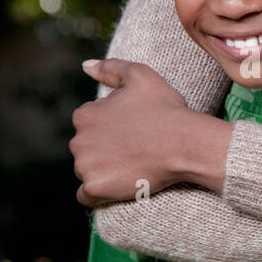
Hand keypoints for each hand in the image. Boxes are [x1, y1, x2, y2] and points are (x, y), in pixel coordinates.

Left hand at [69, 58, 188, 205]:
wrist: (183, 143)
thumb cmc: (164, 108)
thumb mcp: (140, 76)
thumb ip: (109, 68)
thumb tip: (85, 66)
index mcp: (85, 115)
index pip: (88, 126)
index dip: (110, 128)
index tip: (130, 132)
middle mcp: (78, 141)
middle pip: (85, 149)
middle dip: (103, 150)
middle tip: (133, 150)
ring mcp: (85, 166)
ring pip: (86, 171)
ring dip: (102, 171)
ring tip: (130, 167)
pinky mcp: (95, 188)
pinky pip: (86, 196)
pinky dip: (97, 193)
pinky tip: (115, 186)